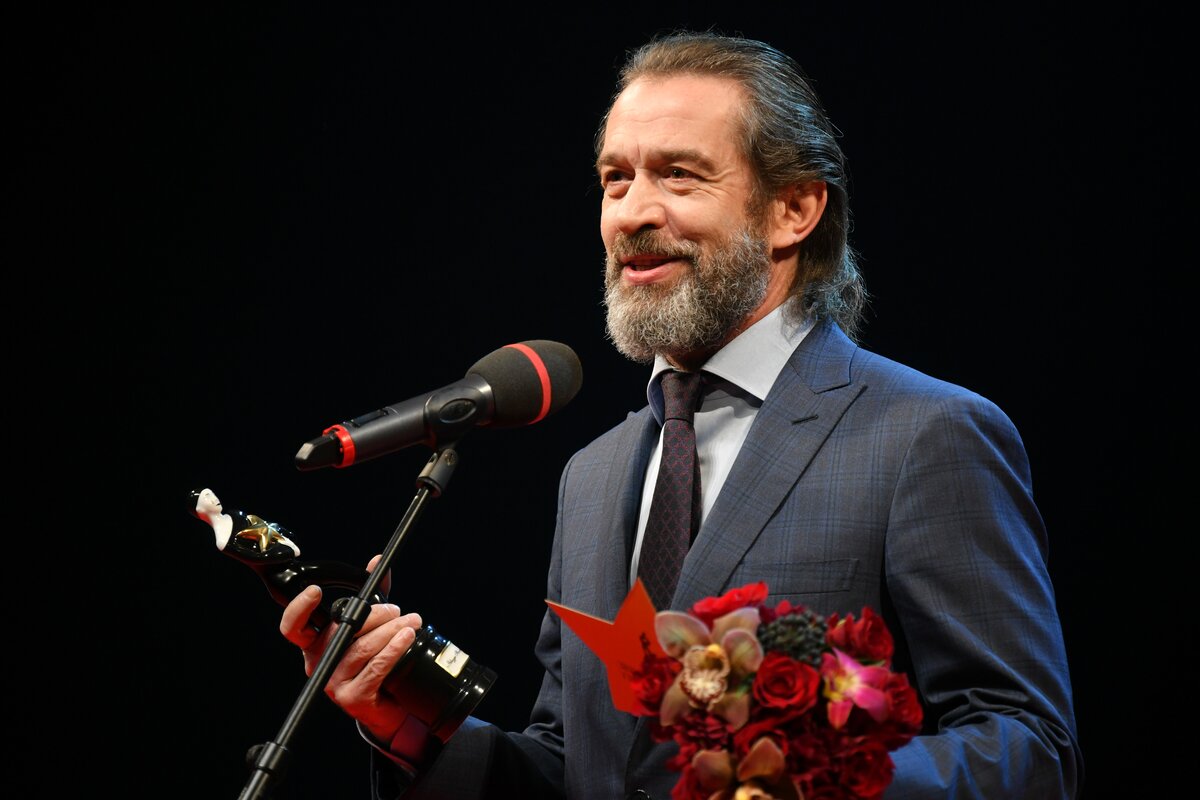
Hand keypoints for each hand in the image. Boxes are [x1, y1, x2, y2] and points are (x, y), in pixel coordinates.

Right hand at [279, 554, 423, 743]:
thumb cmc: (375, 664)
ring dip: (391, 631)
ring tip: (411, 622)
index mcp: (315, 645)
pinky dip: (394, 648)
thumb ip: (372, 596)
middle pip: (341, 632)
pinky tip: (407, 637)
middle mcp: (319, 664)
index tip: (315, 591)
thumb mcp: (371, 628)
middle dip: (374, 615)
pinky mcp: (353, 697)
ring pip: (362, 648)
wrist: (387, 708)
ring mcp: (333, 683)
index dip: (299, 609)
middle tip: (396, 611)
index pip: (294, 628)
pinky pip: (375, 667)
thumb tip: (376, 562)